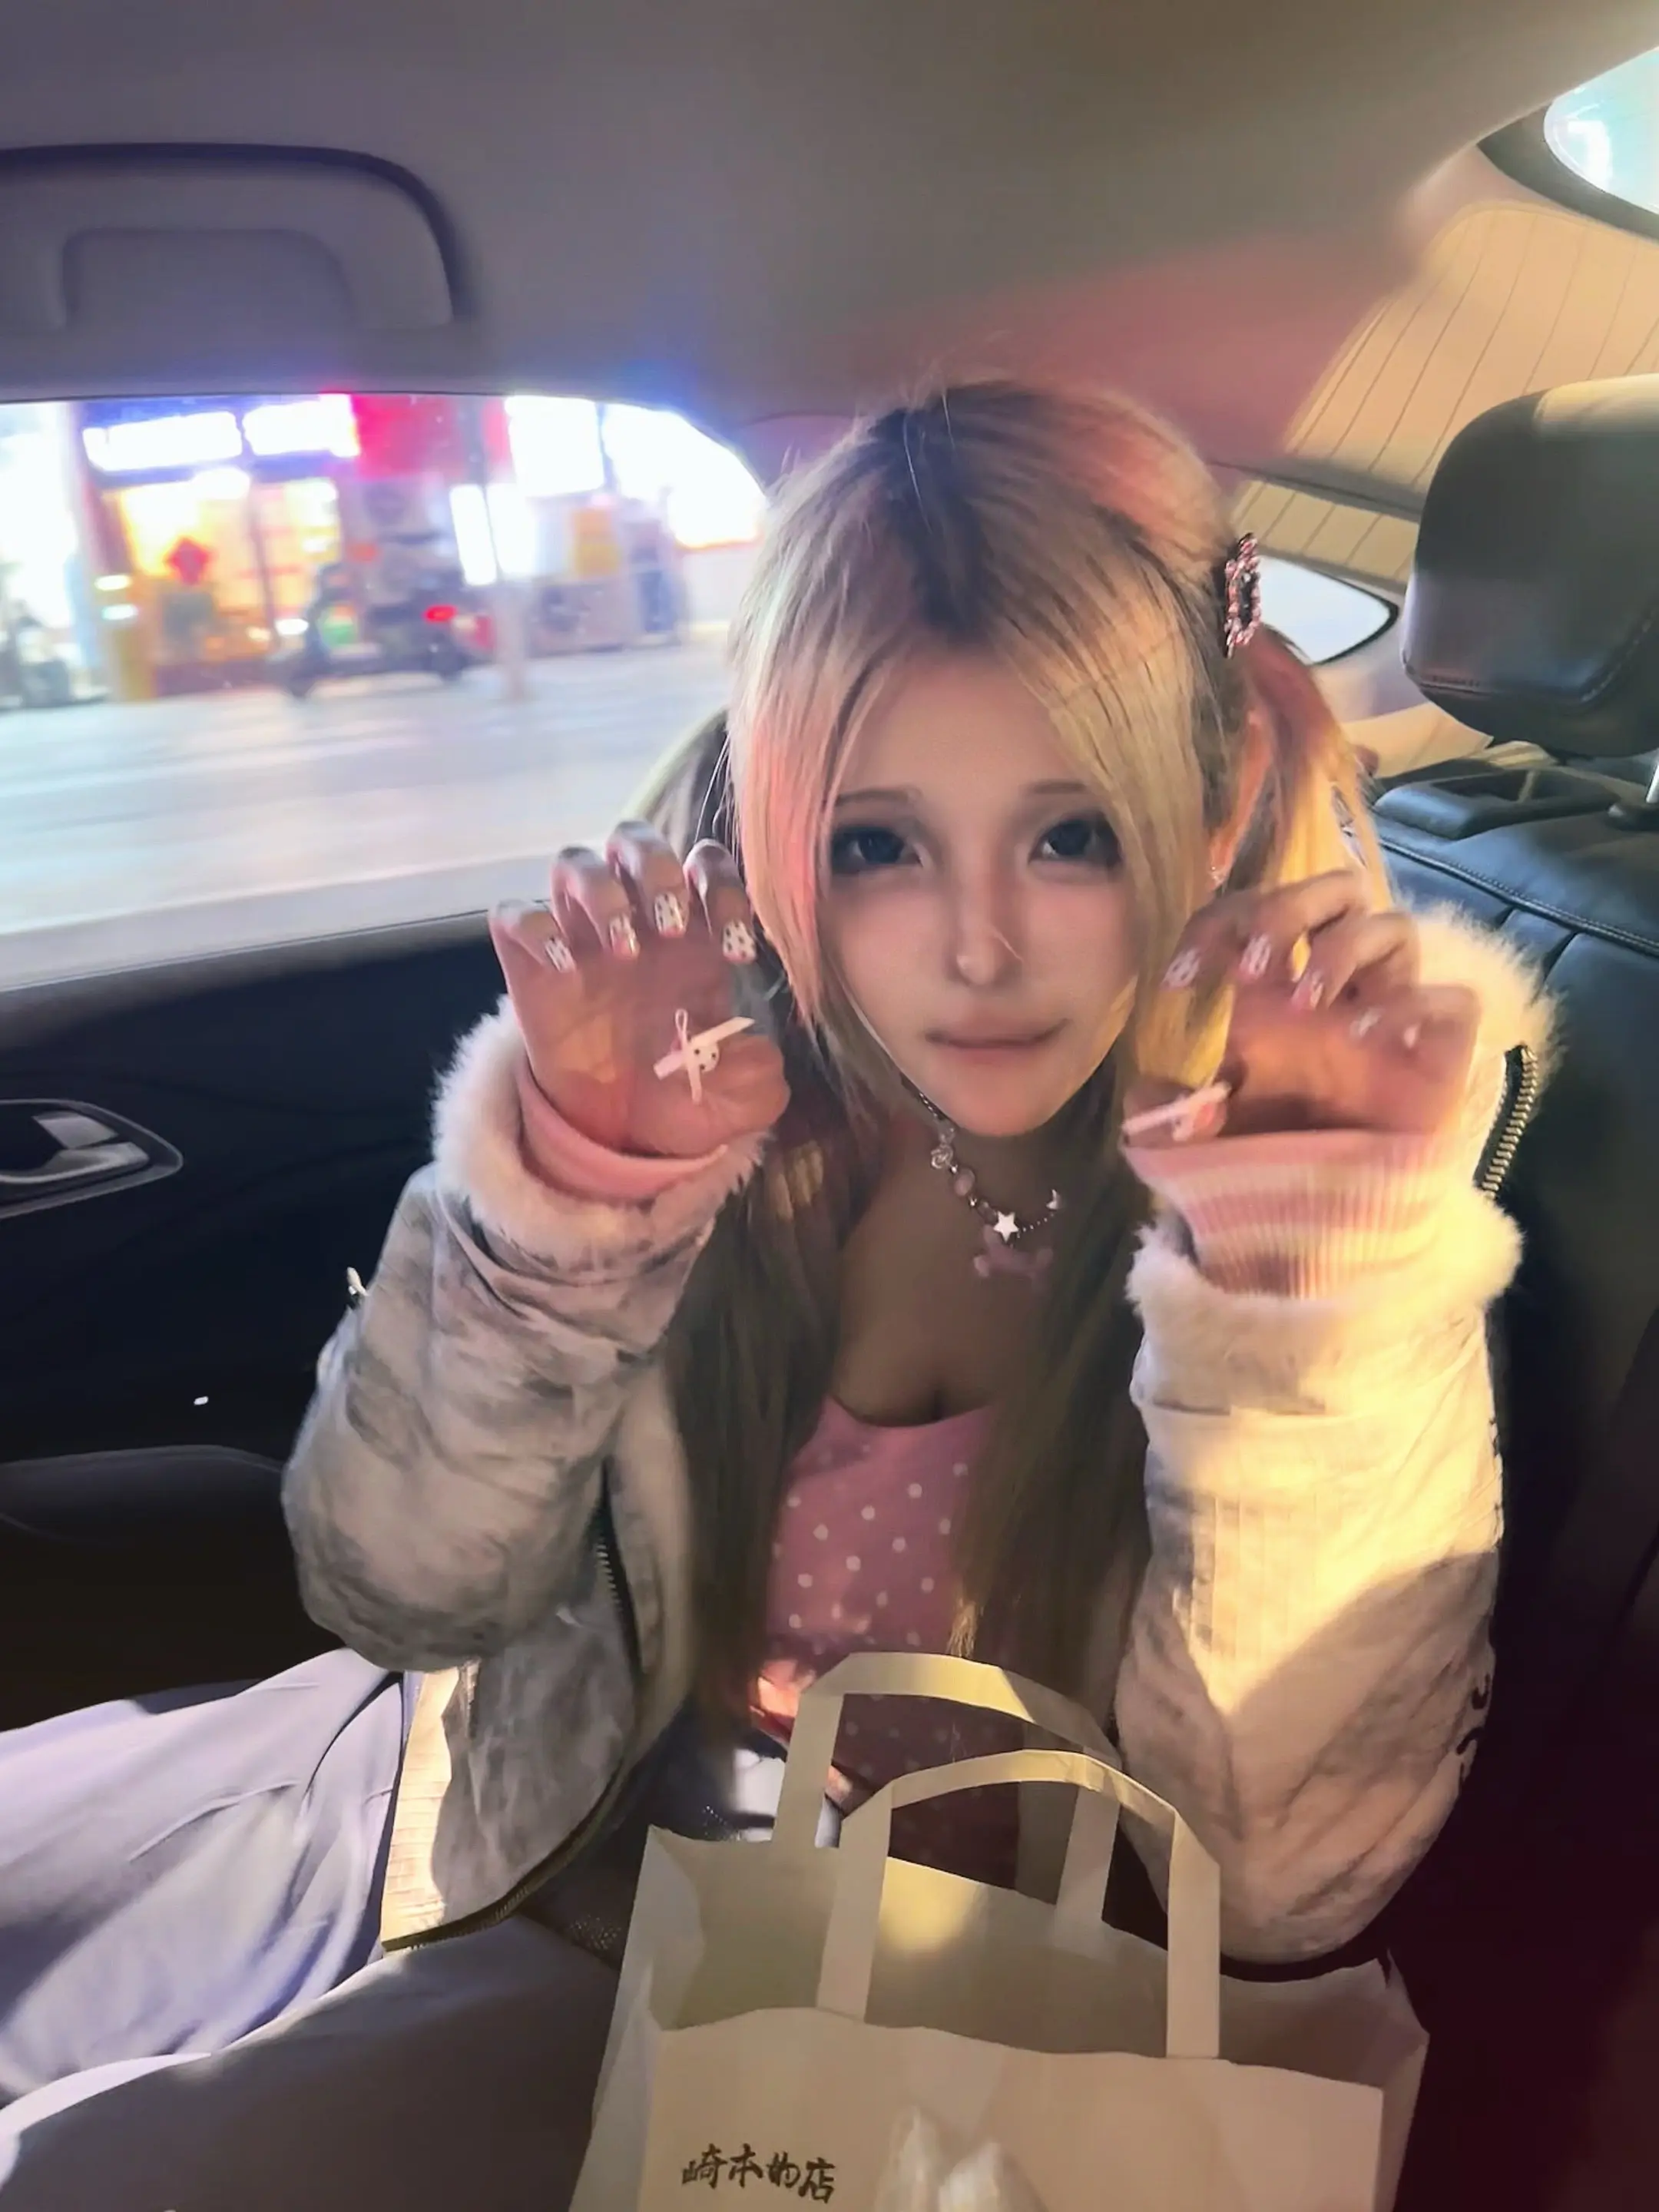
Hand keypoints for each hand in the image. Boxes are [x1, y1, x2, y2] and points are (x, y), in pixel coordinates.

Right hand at [489, 823, 789, 1156]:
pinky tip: (563, 970)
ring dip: (602, 893)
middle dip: (657, 868)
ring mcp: (578, 937)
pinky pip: (514, 914)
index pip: (706, 865)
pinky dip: (536, 929)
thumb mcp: (739, 1096)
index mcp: (692, 932)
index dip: (725, 890)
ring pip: (574, 862)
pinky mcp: (529, 965)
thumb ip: (761, 1072)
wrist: (620, 1133)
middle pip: (635, 839)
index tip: (736, 953)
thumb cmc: (683, 1095)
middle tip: (672, 928)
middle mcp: (633, 920)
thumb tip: (758, 1049)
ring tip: (624, 953)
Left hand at [1126, 872, 1476, 1143]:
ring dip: (1342, 951)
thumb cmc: (1274, 1158)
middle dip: (1288, 907)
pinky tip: (1367, 1035)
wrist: (1336, 1216)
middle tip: (1250, 969)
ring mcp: (1393, 1008)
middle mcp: (1337, 986)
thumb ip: (1172, 1114)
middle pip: (1336, 890)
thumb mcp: (1206, 1139)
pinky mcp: (1442, 1047)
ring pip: (1395, 926)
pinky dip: (1411, 1006)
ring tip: (1304, 1005)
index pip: (1251, 913)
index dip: (1212, 927)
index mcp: (1277, 988)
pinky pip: (1451, 999)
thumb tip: (1145, 1095)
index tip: (1177, 981)